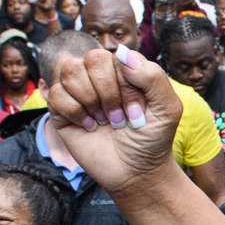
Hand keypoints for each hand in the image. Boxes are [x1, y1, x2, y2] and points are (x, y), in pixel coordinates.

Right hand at [40, 46, 181, 192]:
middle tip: (119, 119)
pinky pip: (56, 94)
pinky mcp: (61, 110)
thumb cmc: (152, 139)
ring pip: (70, 71)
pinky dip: (75, 112)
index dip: (127, 86)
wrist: (135, 173)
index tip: (138, 114)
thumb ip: (153, 76)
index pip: (117, 56)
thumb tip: (121, 52)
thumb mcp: (167, 108)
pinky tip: (89, 126)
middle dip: (109, 93)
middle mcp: (99, 75)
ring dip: (91, 101)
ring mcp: (79, 91)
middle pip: (92, 58)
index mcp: (124, 69)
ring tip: (104, 121)